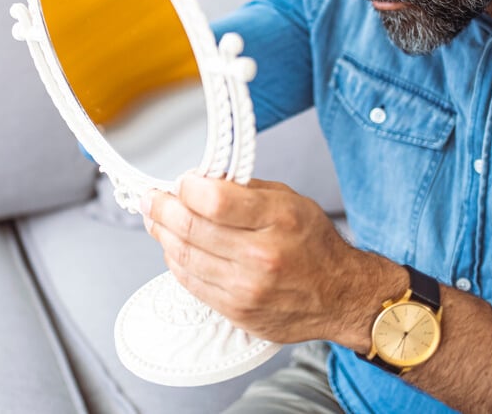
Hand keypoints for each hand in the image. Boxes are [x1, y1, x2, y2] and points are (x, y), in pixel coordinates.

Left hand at [142, 175, 386, 345]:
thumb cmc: (314, 245)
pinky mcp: (236, 310)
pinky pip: (190, 282)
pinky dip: (175, 260)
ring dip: (162, 234)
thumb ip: (244, 190)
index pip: (213, 199)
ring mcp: (246, 288)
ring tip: (155, 219)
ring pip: (183, 256)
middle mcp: (261, 255)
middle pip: (190, 227)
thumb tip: (199, 181)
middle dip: (161, 207)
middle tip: (151, 198)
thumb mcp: (290, 201)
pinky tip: (173, 247)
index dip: (186, 187)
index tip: (179, 181)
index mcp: (278, 219)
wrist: (340, 296)